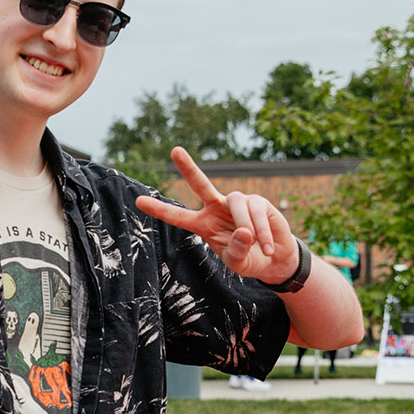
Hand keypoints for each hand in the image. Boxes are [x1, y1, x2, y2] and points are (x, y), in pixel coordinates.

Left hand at [135, 147, 300, 282]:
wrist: (275, 258)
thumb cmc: (249, 259)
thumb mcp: (238, 263)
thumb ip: (236, 250)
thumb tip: (244, 230)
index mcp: (204, 225)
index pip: (178, 217)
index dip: (160, 210)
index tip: (138, 201)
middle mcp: (216, 208)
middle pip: (201, 184)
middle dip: (189, 168)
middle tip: (174, 150)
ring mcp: (236, 202)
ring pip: (238, 205)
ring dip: (248, 228)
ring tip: (259, 247)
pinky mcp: (257, 201)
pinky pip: (257, 212)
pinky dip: (263, 233)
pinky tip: (267, 246)